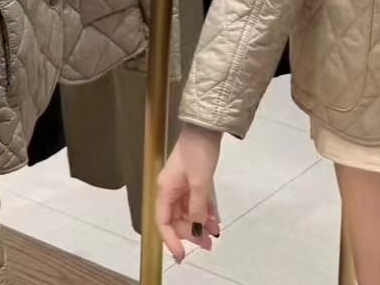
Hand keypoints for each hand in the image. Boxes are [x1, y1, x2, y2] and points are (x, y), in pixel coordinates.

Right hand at [156, 125, 221, 263]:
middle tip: (209, 244)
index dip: (171, 240)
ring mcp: (181, 185)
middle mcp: (170, 190)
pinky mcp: (192, 180)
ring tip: (215, 233)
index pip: (163, 222)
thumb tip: (195, 230)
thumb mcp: (199, 182)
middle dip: (191, 233)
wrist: (207, 125)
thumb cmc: (199, 152)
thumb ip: (196, 208)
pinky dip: (205, 211)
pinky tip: (215, 220)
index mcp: (165, 190)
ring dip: (200, 223)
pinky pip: (196, 202)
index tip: (182, 255)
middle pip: (177, 219)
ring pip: (188, 212)